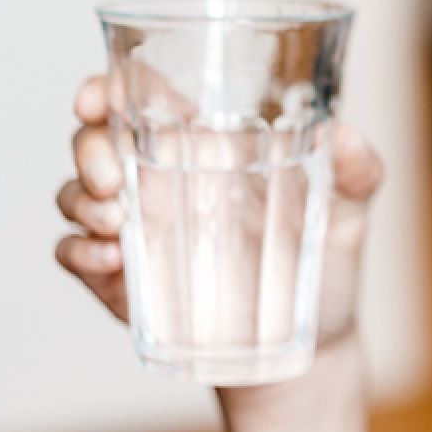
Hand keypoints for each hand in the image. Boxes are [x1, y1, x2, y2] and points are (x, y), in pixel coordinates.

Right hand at [54, 71, 382, 352]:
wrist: (312, 346)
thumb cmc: (323, 263)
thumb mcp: (348, 212)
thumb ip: (358, 169)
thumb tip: (345, 135)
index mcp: (207, 147)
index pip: (141, 96)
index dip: (108, 86)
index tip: (98, 96)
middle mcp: (163, 181)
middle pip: (94, 138)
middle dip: (88, 146)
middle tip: (112, 177)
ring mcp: (138, 230)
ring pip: (74, 192)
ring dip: (81, 200)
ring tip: (118, 222)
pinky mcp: (124, 280)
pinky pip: (73, 254)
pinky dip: (78, 250)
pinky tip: (111, 257)